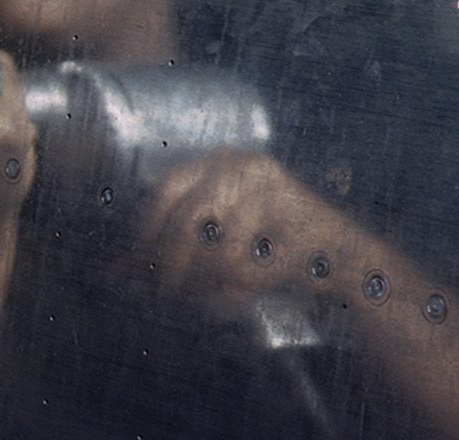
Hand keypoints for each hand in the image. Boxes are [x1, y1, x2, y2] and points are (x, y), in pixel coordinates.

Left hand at [139, 150, 368, 314]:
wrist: (345, 263)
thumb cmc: (270, 251)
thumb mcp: (213, 241)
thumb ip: (167, 250)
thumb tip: (113, 273)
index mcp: (219, 162)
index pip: (164, 192)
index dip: (146, 233)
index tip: (139, 267)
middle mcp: (244, 166)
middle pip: (185, 221)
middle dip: (172, 265)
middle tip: (168, 294)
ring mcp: (275, 191)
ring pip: (217, 251)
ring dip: (209, 284)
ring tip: (215, 295)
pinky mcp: (302, 224)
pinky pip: (253, 268)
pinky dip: (243, 289)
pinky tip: (248, 291)